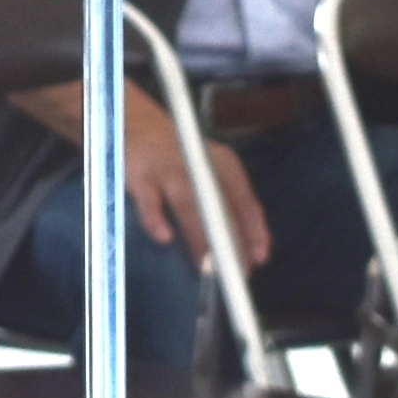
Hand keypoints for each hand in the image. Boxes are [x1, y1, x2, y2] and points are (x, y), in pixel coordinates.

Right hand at [0, 85, 263, 271]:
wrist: (138, 125)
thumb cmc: (181, 162)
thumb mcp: (212, 174)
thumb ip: (232, 208)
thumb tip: (256, 254)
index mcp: (223, 164)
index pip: (244, 199)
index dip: (253, 229)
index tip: (259, 259)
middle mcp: (199, 165)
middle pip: (219, 205)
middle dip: (228, 240)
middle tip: (234, 272)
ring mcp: (169, 170)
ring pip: (188, 205)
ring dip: (200, 237)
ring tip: (207, 267)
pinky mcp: (141, 176)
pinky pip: (149, 200)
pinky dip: (155, 218)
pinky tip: (164, 237)